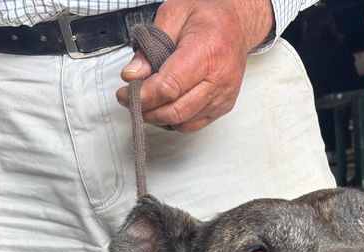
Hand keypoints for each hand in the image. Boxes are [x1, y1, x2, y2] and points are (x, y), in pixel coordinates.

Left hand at [115, 0, 273, 131]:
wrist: (237, 24)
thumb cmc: (207, 16)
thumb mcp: (173, 14)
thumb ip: (149, 45)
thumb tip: (132, 75)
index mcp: (207, 51)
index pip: (169, 87)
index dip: (143, 96)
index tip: (125, 93)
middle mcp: (220, 77)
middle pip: (175, 110)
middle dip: (146, 110)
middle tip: (130, 100)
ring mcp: (223, 95)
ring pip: (182, 122)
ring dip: (157, 117)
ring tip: (146, 102)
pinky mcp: (223, 107)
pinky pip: (192, 125)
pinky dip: (173, 121)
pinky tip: (164, 106)